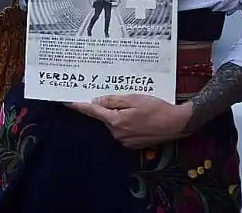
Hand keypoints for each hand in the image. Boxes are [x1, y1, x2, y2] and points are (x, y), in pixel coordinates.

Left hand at [67, 94, 191, 149]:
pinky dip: (126, 121)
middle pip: (104, 117)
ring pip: (114, 123)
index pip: (92, 111)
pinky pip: (122, 130)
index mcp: (115, 121)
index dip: (78, 106)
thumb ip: (113, 101)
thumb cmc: (157, 108)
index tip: (66, 101)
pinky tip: (139, 116)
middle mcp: (116, 133)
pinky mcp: (132, 144)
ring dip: (119, 114)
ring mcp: (124, 140)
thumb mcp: (134, 98)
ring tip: (137, 107)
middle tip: (122, 98)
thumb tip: (96, 102)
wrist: (176, 124)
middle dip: (108, 107)